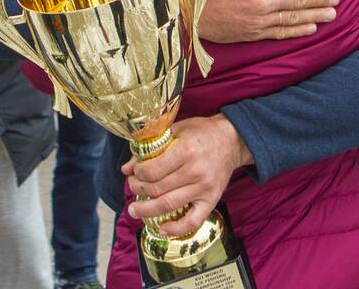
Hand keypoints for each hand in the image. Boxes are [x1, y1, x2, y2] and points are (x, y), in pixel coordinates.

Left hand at [123, 115, 253, 236]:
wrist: (232, 140)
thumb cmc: (201, 133)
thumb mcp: (175, 130)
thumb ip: (150, 147)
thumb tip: (126, 168)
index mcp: (185, 150)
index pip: (151, 171)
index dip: (137, 174)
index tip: (134, 172)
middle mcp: (194, 171)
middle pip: (156, 188)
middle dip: (138, 189)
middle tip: (133, 186)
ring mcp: (203, 188)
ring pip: (168, 205)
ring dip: (146, 210)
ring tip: (134, 210)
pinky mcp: (211, 200)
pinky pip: (192, 221)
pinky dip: (175, 229)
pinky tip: (161, 228)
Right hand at [187, 0, 338, 42]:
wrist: (184, 9)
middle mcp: (260, 1)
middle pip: (297, 0)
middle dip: (319, 0)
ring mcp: (256, 20)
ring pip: (292, 18)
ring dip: (314, 16)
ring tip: (332, 14)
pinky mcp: (251, 34)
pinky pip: (279, 33)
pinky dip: (297, 31)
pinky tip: (310, 28)